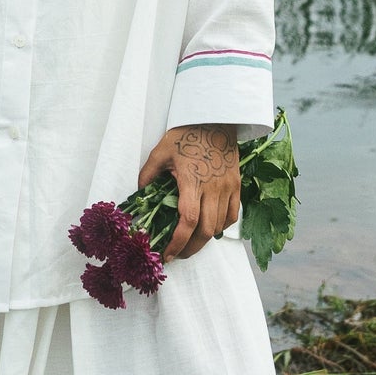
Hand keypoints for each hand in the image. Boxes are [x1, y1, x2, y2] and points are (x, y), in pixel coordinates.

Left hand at [136, 123, 239, 261]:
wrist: (216, 119)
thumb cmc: (186, 134)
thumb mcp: (161, 152)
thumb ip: (148, 174)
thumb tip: (139, 194)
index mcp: (192, 181)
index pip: (188, 221)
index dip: (178, 243)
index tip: (168, 255)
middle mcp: (213, 188)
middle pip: (206, 231)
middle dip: (191, 248)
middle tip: (178, 255)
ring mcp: (227, 187)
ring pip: (219, 226)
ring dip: (205, 239)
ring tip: (191, 243)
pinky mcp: (236, 185)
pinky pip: (232, 215)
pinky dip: (221, 227)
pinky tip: (210, 228)